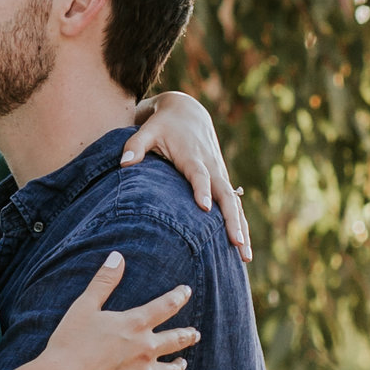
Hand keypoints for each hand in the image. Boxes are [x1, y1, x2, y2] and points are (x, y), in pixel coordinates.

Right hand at [41, 252, 198, 369]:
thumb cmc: (70, 342)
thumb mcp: (84, 306)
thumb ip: (104, 281)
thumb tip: (117, 256)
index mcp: (135, 324)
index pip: (166, 306)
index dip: (179, 296)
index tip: (186, 291)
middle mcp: (146, 349)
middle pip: (177, 340)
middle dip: (189, 335)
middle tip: (195, 333)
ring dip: (179, 365)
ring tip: (182, 363)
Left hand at [122, 89, 250, 260]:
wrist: (188, 112)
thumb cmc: (163, 125)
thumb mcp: (147, 130)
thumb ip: (135, 145)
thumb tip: (124, 163)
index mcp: (192, 156)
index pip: (199, 174)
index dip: (202, 189)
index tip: (204, 207)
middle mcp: (211, 167)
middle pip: (226, 194)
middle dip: (231, 219)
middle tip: (236, 243)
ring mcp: (220, 175)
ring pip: (235, 204)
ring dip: (241, 228)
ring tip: (245, 257)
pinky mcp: (222, 182)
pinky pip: (234, 206)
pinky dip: (240, 225)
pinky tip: (243, 250)